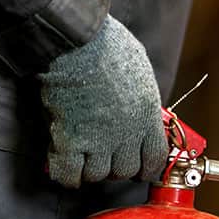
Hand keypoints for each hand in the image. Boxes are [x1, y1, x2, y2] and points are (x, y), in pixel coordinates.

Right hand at [38, 14, 168, 187]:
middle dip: (116, 168)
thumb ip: (142, 97)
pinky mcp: (70, 140)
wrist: (77, 43)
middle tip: (105, 157)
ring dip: (89, 170)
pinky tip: (62, 166)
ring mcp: (98, 139)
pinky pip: (68, 173)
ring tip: (82, 158)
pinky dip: (65, 174)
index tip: (140, 167)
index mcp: (147, 115)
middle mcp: (127, 133)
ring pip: (98, 174)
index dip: (147, 167)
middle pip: (126, 171)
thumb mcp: (141, 71)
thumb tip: (141, 108)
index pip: (155, 158)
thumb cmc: (108, 46)